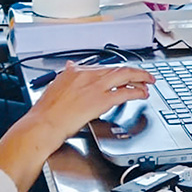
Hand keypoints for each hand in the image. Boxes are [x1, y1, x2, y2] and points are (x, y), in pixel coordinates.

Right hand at [25, 62, 155, 145]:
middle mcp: (87, 76)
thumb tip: (69, 66)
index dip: (116, 71)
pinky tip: (142, 94)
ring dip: (139, 78)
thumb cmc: (46, 112)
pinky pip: (124, 93)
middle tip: (143, 75)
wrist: (43, 124)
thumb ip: (66, 76)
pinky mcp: (101, 100)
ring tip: (148, 82)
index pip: (102, 67)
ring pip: (124, 75)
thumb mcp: (54, 86)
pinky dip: (136, 92)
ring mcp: (95, 87)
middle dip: (133, 72)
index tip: (123, 73)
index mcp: (75, 72)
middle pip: (116, 69)